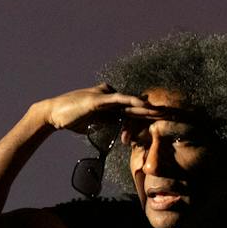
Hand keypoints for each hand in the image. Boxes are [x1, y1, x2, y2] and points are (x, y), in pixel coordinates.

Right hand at [32, 85, 158, 137]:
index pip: (133, 110)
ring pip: (131, 102)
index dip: (148, 116)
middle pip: (136, 105)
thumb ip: (103, 123)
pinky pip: (118, 99)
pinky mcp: (98, 99)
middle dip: (155, 110)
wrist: (53, 114)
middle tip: (173, 114)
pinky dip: (131, 101)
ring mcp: (105, 96)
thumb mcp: (92, 123)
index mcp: (110, 104)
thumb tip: (112, 131)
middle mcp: (110, 97)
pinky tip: (144, 103)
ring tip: (165, 111)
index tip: (163, 121)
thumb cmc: (70, 118)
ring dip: (148, 107)